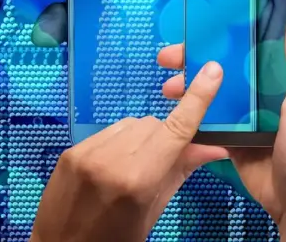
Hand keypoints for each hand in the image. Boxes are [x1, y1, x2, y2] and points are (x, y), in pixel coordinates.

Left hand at [31, 62, 228, 241]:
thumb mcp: (152, 214)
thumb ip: (180, 173)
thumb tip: (214, 147)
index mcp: (139, 180)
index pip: (176, 130)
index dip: (197, 99)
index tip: (212, 71)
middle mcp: (112, 159)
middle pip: (154, 124)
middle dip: (164, 138)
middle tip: (162, 164)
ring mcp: (87, 152)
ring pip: (132, 124)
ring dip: (141, 139)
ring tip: (132, 169)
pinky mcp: (72, 151)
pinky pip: (108, 132)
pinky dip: (119, 143)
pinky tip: (113, 167)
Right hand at [158, 15, 285, 239]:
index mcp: (279, 81)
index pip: (246, 51)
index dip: (221, 38)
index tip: (195, 31)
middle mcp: (258, 95)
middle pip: (221, 70)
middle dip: (193, 62)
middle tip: (167, 58)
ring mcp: (242, 118)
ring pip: (210, 94)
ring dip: (187, 87)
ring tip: (167, 87)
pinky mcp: (229, 139)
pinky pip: (207, 122)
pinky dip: (191, 114)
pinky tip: (172, 109)